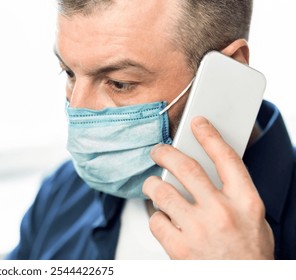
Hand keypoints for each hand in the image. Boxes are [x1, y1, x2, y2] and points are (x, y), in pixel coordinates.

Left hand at [142, 116, 273, 258]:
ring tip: (152, 185)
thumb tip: (207, 168)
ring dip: (152, 185)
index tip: (198, 123)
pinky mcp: (178, 247)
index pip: (226, 158)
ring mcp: (198, 230)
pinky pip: (155, 220)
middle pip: (186, 168)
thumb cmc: (248, 254)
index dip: (210, 136)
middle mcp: (221, 212)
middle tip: (158, 151)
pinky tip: (163, 219)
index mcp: (245, 202)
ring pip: (162, 191)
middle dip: (166, 153)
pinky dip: (156, 217)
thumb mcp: (253, 218)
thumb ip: (232, 194)